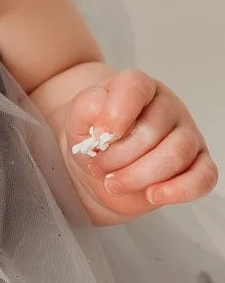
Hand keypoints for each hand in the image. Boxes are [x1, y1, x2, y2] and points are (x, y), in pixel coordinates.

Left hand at [62, 69, 217, 219]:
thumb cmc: (93, 136)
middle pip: (154, 130)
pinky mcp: (198, 164)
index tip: (99, 135)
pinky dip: (179, 190)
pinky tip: (153, 195)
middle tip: (98, 167)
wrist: (99, 166)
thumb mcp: (78, 117)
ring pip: (176, 155)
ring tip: (114, 184)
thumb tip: (104, 115)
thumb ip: (87, 107)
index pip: (135, 87)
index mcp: (138, 87)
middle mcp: (167, 107)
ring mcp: (186, 134)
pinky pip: (203, 177)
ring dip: (139, 176)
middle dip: (120, 156)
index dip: (116, 112)